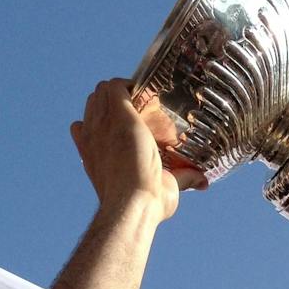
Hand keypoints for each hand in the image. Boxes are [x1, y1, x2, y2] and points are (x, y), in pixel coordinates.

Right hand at [70, 78, 204, 220]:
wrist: (133, 203)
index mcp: (92, 154)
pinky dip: (129, 83)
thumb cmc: (144, 206)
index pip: (86, 125)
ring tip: (142, 94)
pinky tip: (146, 86)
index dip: (104, 119)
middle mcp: (92, 136)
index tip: (126, 119)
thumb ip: (181, 179)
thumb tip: (202, 182)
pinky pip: (116, 86)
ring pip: (102, 91)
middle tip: (140, 105)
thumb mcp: (162, 187)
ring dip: (120, 89)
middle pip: (95, 102)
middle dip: (113, 100)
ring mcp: (103, 125)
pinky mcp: (120, 116)